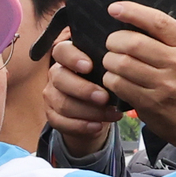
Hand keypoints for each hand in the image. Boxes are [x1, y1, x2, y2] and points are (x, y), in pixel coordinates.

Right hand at [43, 29, 121, 156]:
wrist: (95, 112)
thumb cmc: (103, 85)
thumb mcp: (106, 71)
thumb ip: (108, 64)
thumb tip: (124, 59)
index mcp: (67, 58)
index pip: (62, 50)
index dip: (73, 58)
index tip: (90, 66)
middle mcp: (56, 74)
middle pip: (61, 79)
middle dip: (84, 89)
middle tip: (105, 97)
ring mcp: (51, 96)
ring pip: (63, 103)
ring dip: (89, 111)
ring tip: (110, 114)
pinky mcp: (51, 116)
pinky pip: (61, 122)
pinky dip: (81, 126)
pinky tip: (98, 126)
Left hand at [54, 4, 175, 161]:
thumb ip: (168, 41)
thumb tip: (134, 23)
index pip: (157, 21)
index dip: (132, 12)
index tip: (115, 8)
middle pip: (133, 43)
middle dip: (114, 40)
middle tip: (111, 43)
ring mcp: (164, 85)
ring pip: (122, 64)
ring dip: (109, 61)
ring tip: (111, 62)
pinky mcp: (151, 104)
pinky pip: (120, 86)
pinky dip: (110, 80)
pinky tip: (114, 79)